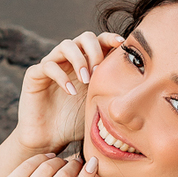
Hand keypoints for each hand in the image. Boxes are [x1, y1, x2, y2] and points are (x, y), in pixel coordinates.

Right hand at [15, 31, 124, 151]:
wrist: (50, 140)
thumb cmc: (75, 123)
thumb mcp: (99, 105)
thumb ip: (113, 91)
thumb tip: (143, 85)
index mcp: (86, 63)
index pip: (99, 41)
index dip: (110, 38)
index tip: (123, 45)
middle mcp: (69, 60)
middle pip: (84, 37)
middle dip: (94, 50)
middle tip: (99, 70)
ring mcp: (51, 65)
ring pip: (66, 45)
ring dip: (79, 59)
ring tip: (86, 80)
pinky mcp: (35, 75)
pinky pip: (48, 65)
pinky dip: (61, 76)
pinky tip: (71, 92)